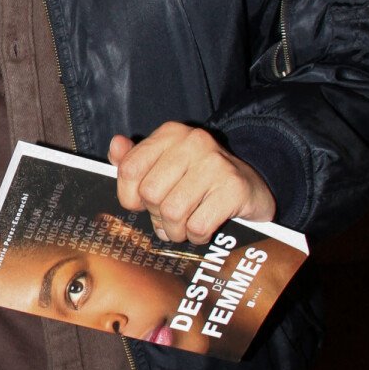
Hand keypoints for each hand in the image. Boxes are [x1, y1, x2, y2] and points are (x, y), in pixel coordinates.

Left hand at [109, 123, 274, 243]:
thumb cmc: (200, 179)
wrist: (252, 186)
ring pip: (173, 213)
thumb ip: (135, 159)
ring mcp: (216, 164)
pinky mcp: (234, 188)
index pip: (129, 169)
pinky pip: (198, 226)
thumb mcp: (166, 164)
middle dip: (156, 215)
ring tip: (184, 226)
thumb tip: (116, 145)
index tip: (141, 204)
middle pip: (150, 194)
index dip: (130, 196)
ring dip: (176, 230)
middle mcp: (193, 142)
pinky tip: (204, 228)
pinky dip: (197, 236)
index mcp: (170, 133)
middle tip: (170, 217)